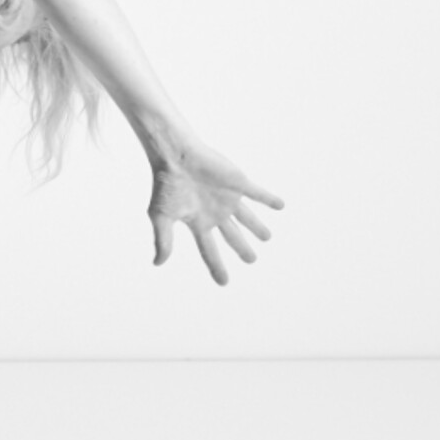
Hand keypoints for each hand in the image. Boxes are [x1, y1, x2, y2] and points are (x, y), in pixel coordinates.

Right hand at [148, 139, 284, 284]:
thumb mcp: (161, 216)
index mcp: (197, 221)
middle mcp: (214, 212)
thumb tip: (158, 263)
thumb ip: (163, 240)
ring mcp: (227, 198)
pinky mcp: (238, 183)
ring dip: (257, 228)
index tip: (224, 282)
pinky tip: (280, 205)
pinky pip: (258, 194)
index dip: (217, 266)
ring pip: (247, 218)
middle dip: (242, 248)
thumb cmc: (165, 185)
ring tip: (267, 238)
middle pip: (232, 236)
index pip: (209, 249)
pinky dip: (269, 200)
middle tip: (251, 260)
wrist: (176, 156)